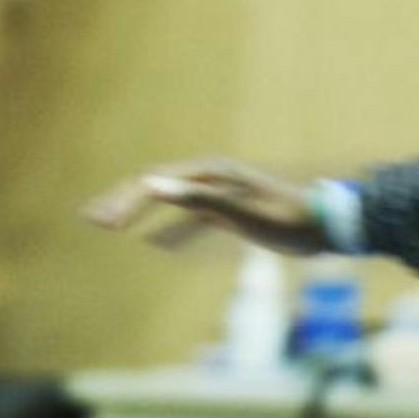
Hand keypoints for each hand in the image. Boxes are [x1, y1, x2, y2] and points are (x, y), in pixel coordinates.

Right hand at [83, 156, 326, 255]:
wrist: (327, 225)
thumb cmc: (286, 218)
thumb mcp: (241, 210)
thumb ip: (196, 197)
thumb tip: (152, 184)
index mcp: (208, 174)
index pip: (154, 184)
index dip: (126, 202)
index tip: (102, 225)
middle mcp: (209, 179)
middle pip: (155, 185)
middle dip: (122, 201)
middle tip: (91, 219)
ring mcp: (218, 194)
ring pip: (168, 200)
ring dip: (139, 211)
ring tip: (109, 224)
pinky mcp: (228, 211)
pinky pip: (189, 218)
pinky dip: (168, 228)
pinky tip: (156, 243)